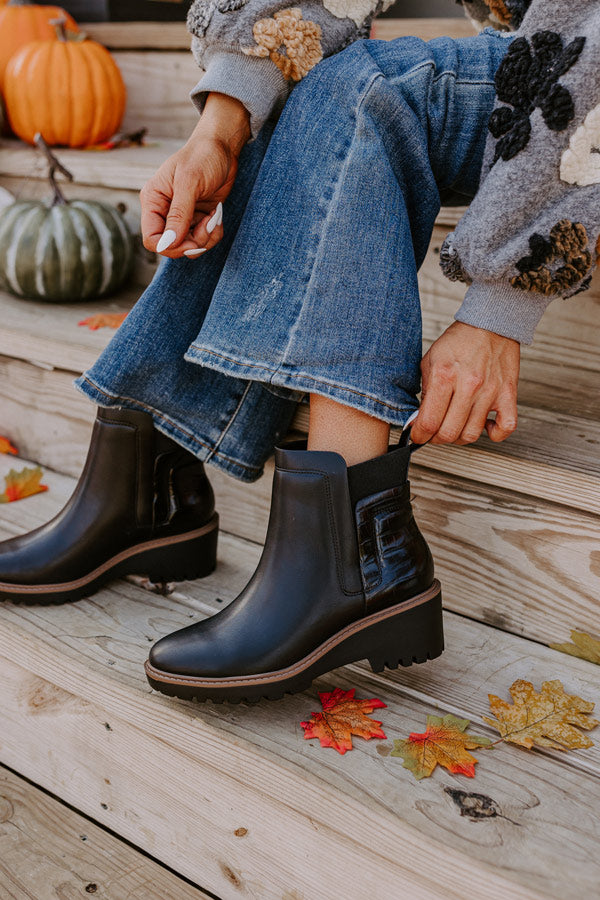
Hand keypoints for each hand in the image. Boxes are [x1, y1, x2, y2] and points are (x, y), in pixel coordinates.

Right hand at [140, 93, 250, 257]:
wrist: (223, 147)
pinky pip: (203, 239)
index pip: (152, 239)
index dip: (171, 247)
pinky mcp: (197, 218)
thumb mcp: (189, 183)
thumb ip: (178, 215)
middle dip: (193, 242)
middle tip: (208, 224)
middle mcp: (164, 211)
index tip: (191, 241)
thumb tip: (168, 243)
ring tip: (214, 216)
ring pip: (189, 246)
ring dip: (206, 237)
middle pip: (172, 247)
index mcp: (153, 201)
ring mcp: (181, 217)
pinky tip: (217, 214)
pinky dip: (213, 232)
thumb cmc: (202, 156)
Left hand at [410, 321, 519, 445]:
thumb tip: (419, 418)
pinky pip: (506, 427)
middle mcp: (469, 386)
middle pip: (449, 433)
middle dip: (436, 438)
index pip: (429, 422)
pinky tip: (484, 425)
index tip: (418, 435)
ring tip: (454, 427)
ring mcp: (490, 392)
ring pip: (472, 434)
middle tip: (433, 433)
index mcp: (444, 376)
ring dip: (458, 437)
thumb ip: (425, 391)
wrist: (490, 323)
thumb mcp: (430, 361)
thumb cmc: (460, 341)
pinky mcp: (508, 394)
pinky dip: (494, 434)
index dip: (419, 435)